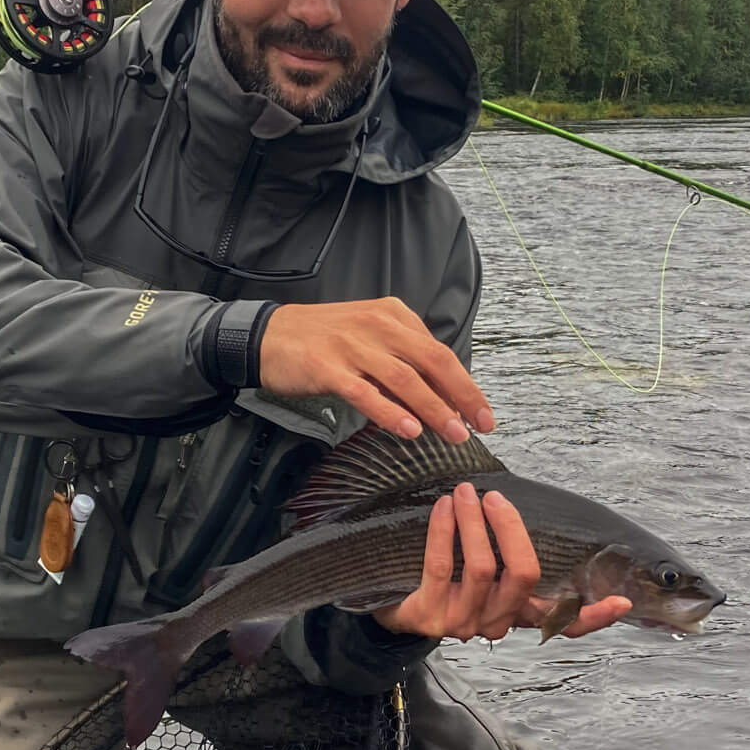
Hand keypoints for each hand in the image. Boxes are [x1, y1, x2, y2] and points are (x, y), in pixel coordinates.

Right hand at [258, 298, 493, 443]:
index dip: (465, 384)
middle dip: (461, 396)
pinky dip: (390, 412)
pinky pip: (366, 393)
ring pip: (404, 379)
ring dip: (433, 408)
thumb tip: (440, 394)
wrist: (267, 335)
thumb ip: (402, 358)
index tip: (482, 413)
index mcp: (393, 316)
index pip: (439, 352)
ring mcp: (352, 346)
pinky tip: (409, 430)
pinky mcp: (327, 368)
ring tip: (453, 434)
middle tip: (480, 426)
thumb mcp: (369, 336)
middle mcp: (378, 326)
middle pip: (432, 361)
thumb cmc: (323, 339)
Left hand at [371, 483, 633, 640]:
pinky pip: (443, 566)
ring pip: (484, 568)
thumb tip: (521, 508)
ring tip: (464, 492)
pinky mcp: (429, 619)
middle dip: (511, 529)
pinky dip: (444, 530)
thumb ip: (509, 554)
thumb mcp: (483, 571)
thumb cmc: (447, 578)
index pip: (566, 625)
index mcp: (520, 614)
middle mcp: (498, 624)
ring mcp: (464, 625)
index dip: (595, 616)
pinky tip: (443, 507)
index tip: (623, 603)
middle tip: (495, 496)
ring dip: (474, 522)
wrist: (392, 606)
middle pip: (524, 576)